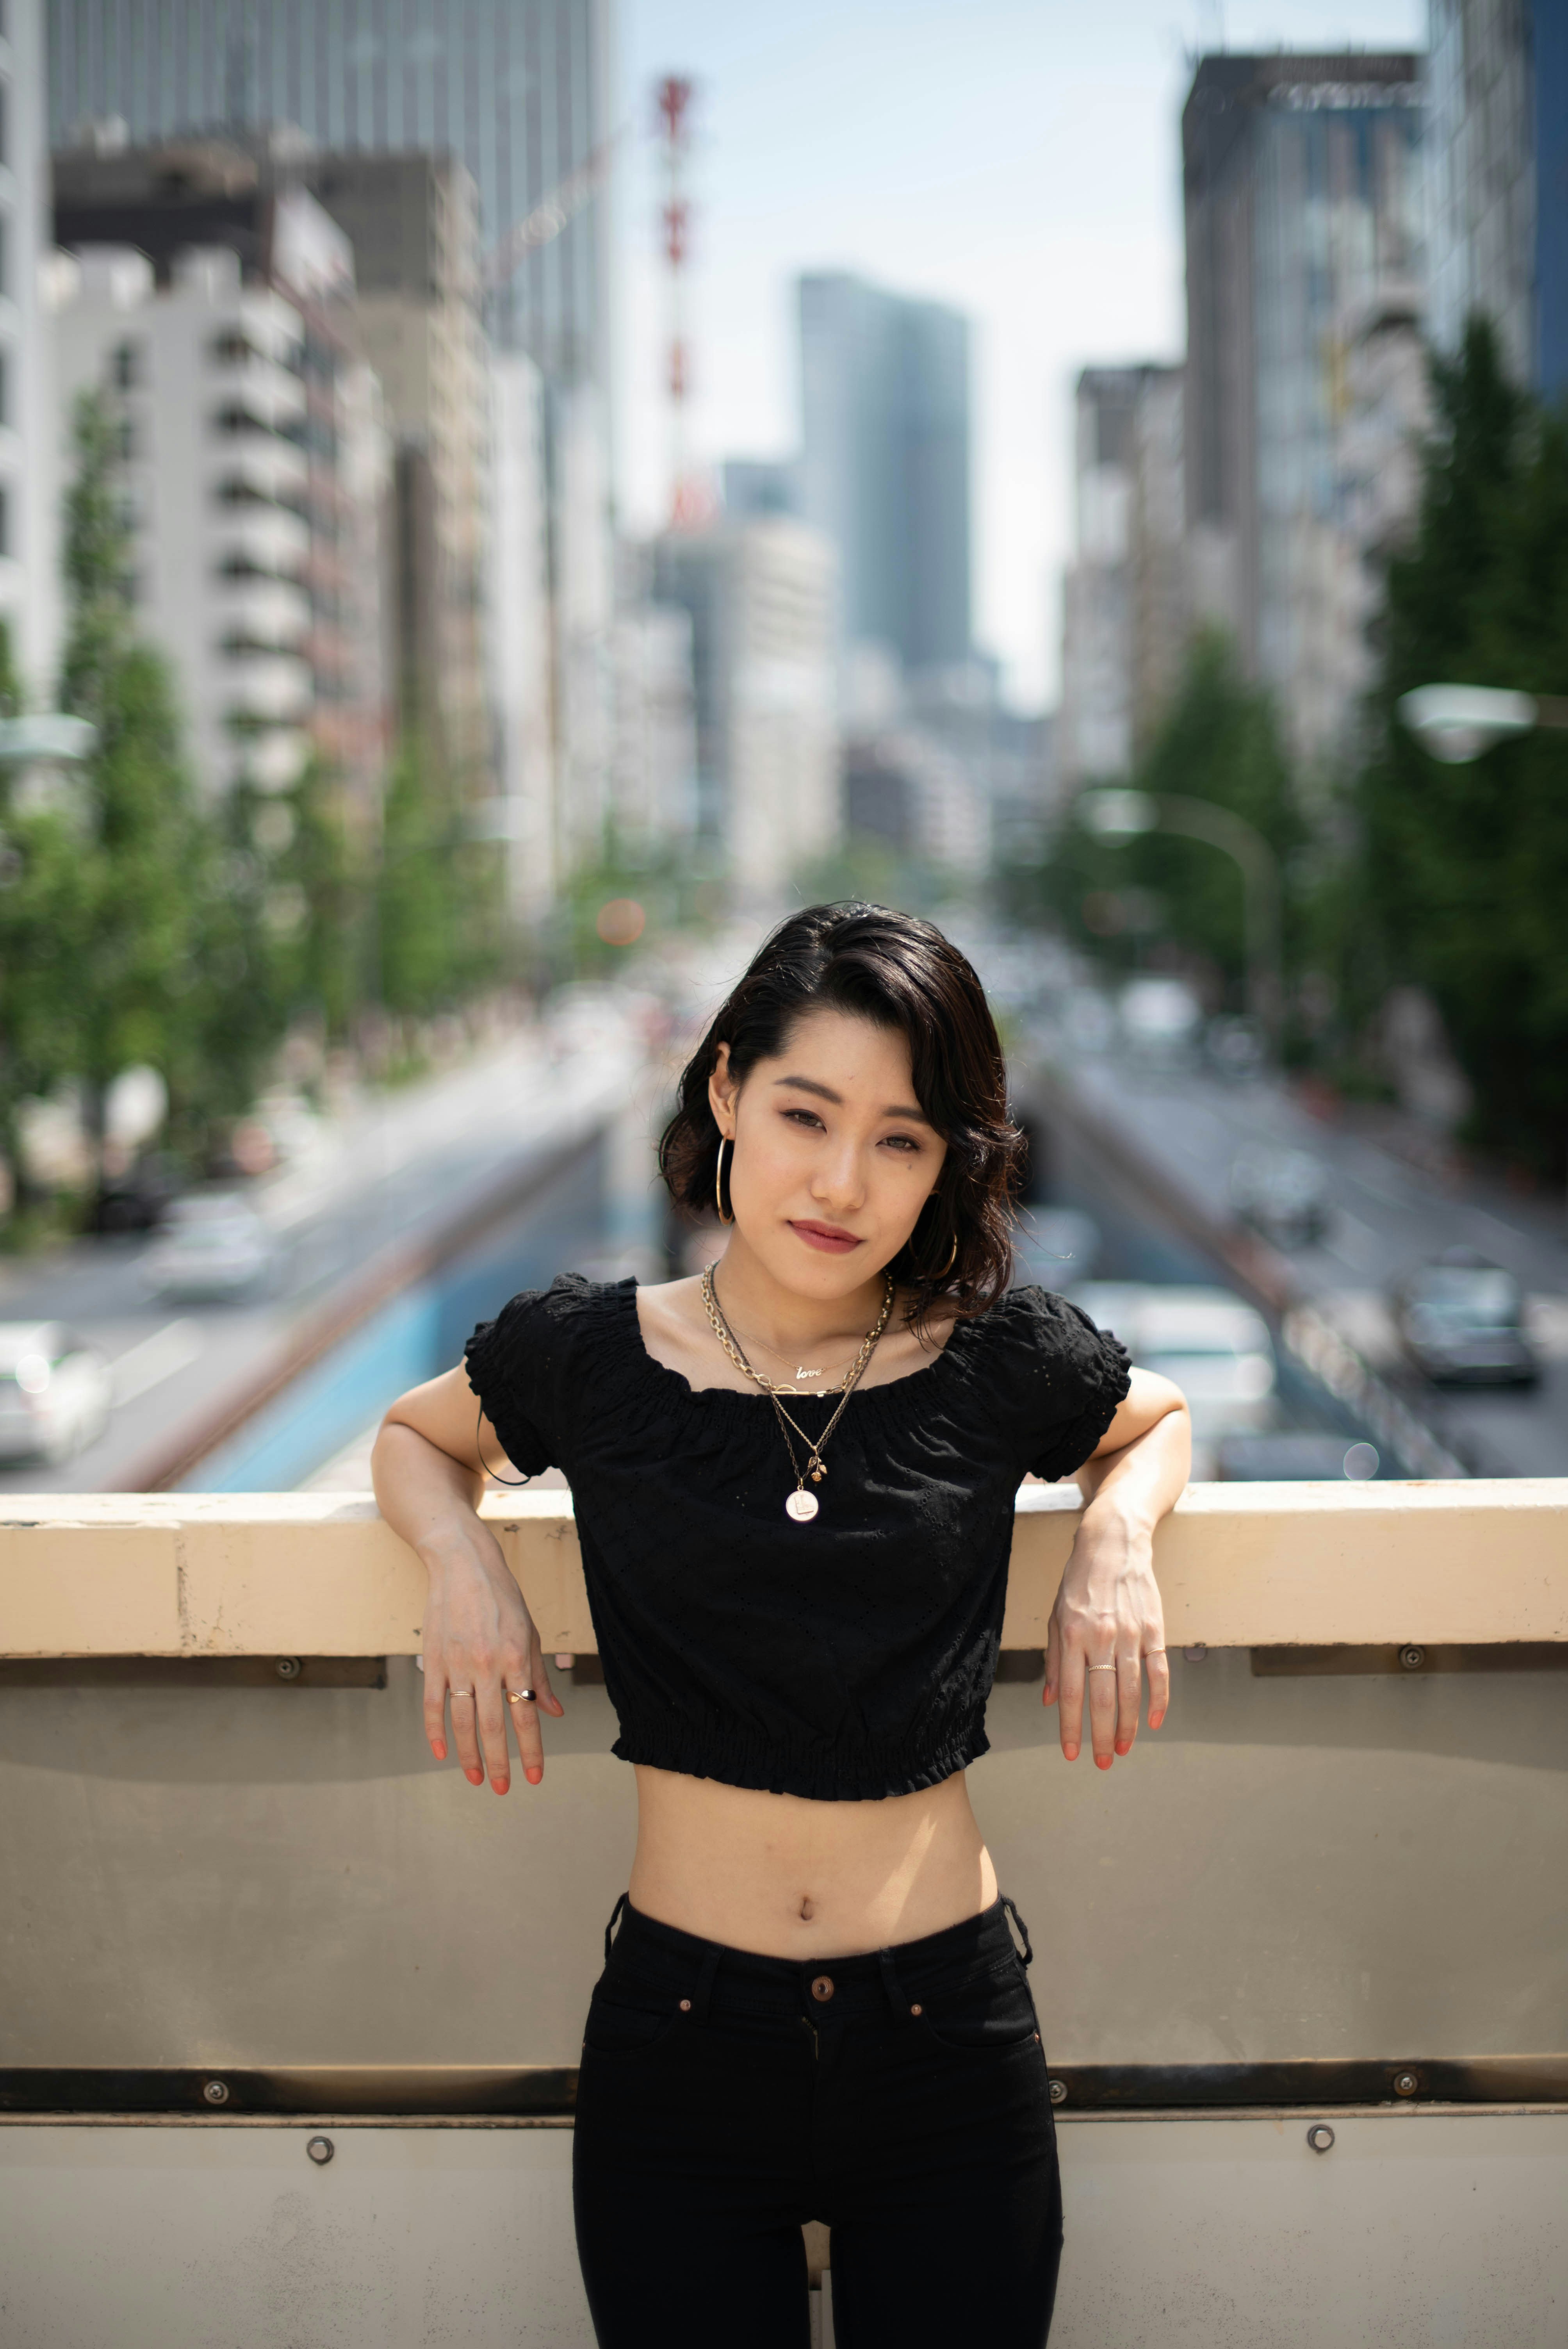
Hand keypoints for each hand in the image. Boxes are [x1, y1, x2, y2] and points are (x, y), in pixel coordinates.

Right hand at [419, 1521, 565, 1793]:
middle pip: (492, 1726)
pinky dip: (435, 1732)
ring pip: (462, 1722)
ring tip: (476, 1779)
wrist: (462, 1565)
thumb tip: (554, 1713)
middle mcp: (487, 1664)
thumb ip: (539, 1676)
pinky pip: (432, 1704)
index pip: (526, 1715)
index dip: (530, 1750)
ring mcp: (457, 1664)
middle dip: (500, 1762)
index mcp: (515, 1657)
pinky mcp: (433, 1660)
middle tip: (502, 1789)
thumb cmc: (503, 1598)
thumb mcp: (530, 1633)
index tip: (534, 1777)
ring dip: (468, 1755)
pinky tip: (441, 1753)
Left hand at [1042, 1499, 1168, 1769]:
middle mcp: (1101, 1637)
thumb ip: (1054, 1660)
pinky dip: (1159, 1699)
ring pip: (1131, 1691)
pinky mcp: (1154, 1629)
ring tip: (1124, 1749)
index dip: (1071, 1727)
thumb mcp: (1055, 1616)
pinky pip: (1159, 1671)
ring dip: (1129, 1725)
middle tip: (1103, 1763)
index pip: (1071, 1693)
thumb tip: (1052, 1701)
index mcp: (1071, 1635)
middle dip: (1102, 1736)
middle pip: (1102, 1699)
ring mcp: (1131, 1634)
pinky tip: (1155, 1722)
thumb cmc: (1079, 1581)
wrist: (1113, 1543)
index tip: (1071, 1753)